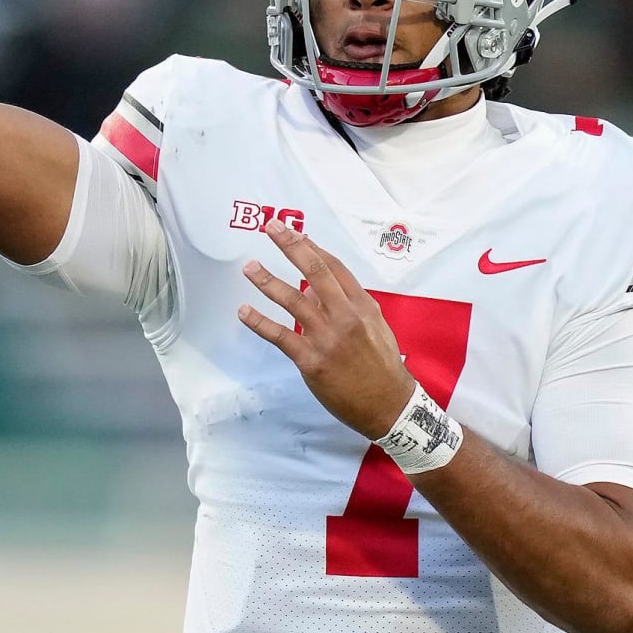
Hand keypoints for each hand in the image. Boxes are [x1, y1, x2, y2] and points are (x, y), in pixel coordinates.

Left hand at [238, 218, 415, 438]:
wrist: (388, 404)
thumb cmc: (382, 365)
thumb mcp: (374, 326)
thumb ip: (347, 304)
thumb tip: (313, 288)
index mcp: (362, 305)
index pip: (334, 268)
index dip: (312, 248)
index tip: (294, 232)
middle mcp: (345, 316)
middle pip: (315, 272)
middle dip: (292, 247)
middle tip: (272, 227)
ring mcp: (327, 338)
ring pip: (294, 301)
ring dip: (268, 281)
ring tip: (249, 267)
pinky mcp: (311, 361)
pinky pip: (281, 336)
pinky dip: (260, 322)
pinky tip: (244, 311)